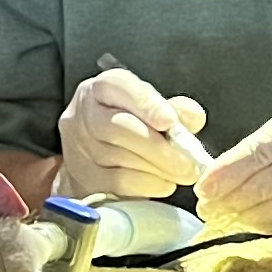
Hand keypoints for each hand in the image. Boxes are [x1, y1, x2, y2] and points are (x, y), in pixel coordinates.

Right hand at [57, 67, 210, 200]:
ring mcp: (78, 148)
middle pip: (117, 127)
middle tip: (189, 163)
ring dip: (157, 168)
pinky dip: (147, 184)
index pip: (118, 86)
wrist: (98, 162)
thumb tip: (193, 117)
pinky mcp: (83, 178)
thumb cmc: (133, 128)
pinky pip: (117, 182)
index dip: (145, 103)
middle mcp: (84, 114)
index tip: (170, 122)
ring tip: (182, 174)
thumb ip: (177, 109)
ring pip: (118, 158)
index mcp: (102, 89)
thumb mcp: (155, 110)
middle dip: (158, 147)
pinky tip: (164, 184)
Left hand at [200, 101, 271, 236]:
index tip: (204, 187)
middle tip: (208, 208)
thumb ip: (264, 147)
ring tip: (229, 216)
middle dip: (230, 199)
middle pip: (264, 182)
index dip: (226, 172)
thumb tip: (218, 174)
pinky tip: (255, 223)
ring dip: (247, 216)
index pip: (257, 150)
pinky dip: (269, 226)